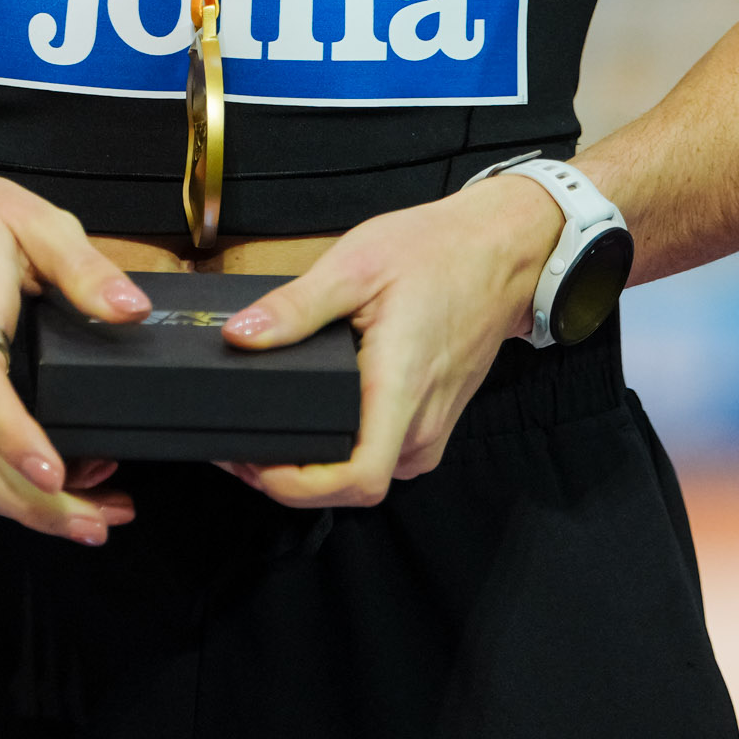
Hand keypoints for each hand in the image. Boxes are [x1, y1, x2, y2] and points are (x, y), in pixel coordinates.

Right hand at [0, 151, 152, 543]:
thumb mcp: (31, 218)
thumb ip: (83, 267)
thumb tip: (133, 309)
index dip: (14, 437)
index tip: (55, 473)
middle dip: (32, 506)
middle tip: (98, 524)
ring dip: (24, 508)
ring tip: (95, 517)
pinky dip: (1, 488)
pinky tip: (53, 490)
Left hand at [215, 170, 558, 508]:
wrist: (502, 252)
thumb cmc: (439, 253)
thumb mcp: (357, 264)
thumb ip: (296, 306)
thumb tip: (240, 335)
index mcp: (401, 388)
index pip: (358, 478)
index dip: (297, 486)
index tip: (254, 462)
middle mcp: (421, 424)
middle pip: (349, 486)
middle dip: (286, 478)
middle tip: (235, 444)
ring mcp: (430, 431)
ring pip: (363, 477)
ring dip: (311, 470)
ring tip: (261, 435)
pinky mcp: (430, 426)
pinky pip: (380, 458)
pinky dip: (338, 454)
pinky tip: (308, 425)